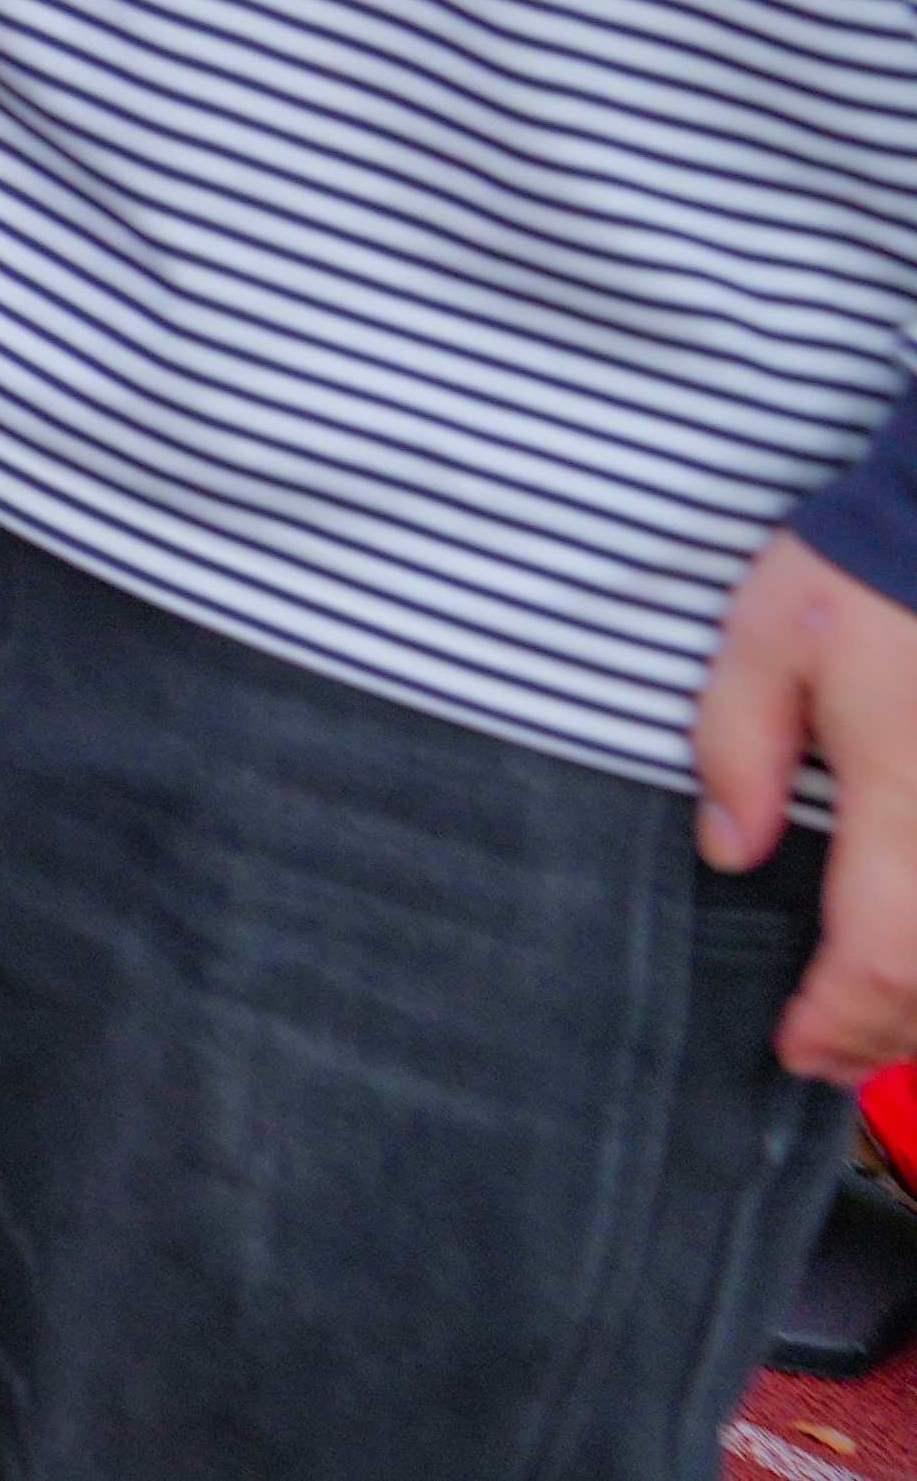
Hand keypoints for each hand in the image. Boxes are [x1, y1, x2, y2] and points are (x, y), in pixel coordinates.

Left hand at [700, 537, 916, 1074]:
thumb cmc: (871, 571)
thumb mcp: (770, 639)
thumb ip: (737, 747)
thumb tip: (729, 848)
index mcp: (908, 799)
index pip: (880, 956)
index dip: (839, 1022)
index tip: (794, 1048)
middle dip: (888, 1037)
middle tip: (829, 1058)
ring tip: (878, 1030)